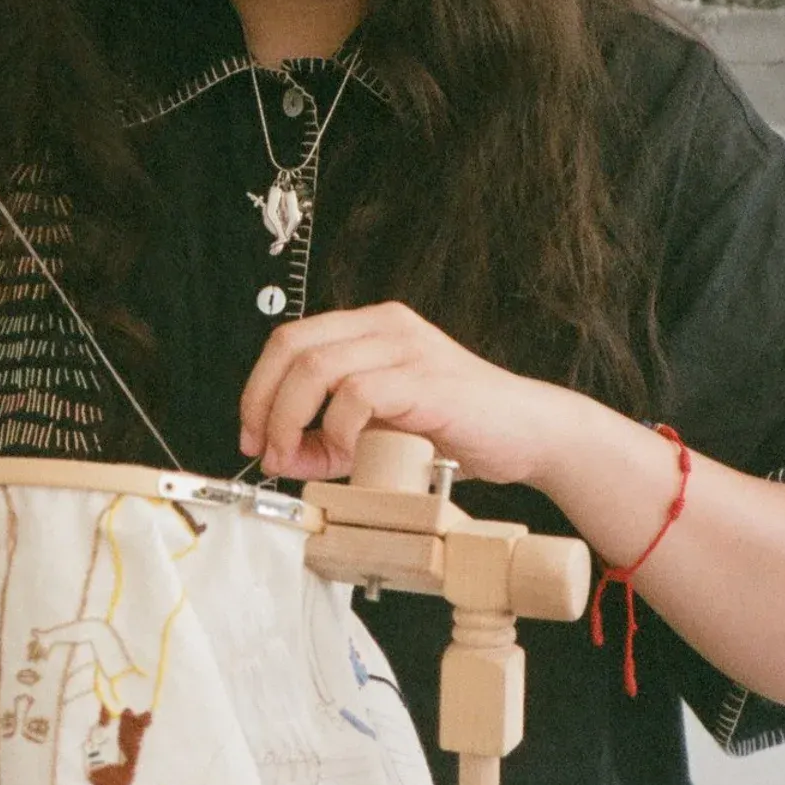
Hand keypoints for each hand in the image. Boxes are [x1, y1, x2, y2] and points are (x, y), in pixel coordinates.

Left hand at [238, 301, 566, 486]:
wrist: (530, 434)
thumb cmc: (460, 429)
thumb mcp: (380, 433)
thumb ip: (330, 439)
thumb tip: (280, 457)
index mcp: (372, 327)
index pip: (290, 341)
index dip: (258, 389)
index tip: (254, 436)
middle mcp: (387, 325)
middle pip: (292, 346)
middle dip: (264, 404)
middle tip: (266, 450)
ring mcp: (407, 348)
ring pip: (317, 367)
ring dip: (293, 421)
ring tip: (302, 459)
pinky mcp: (425, 378)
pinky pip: (358, 393)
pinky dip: (340, 428)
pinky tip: (351, 454)